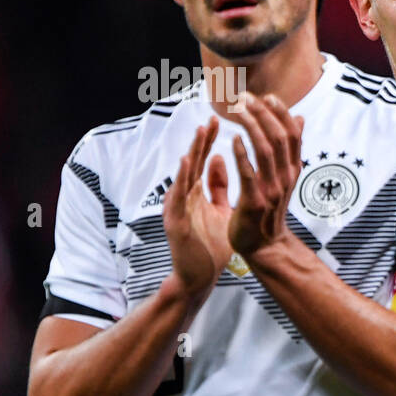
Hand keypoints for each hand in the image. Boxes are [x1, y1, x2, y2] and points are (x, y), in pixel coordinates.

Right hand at [163, 118, 231, 296]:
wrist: (200, 277)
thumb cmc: (211, 246)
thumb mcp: (220, 211)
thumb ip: (218, 187)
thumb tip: (220, 158)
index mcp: (196, 194)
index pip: (203, 161)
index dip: (210, 141)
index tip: (220, 120)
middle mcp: (184, 197)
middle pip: (193, 163)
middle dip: (202, 141)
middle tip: (212, 118)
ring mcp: (177, 209)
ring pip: (183, 177)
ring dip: (192, 154)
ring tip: (200, 134)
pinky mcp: (175, 223)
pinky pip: (177, 198)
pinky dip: (181, 180)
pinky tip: (186, 165)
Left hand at [228, 93, 304, 259]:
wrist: (265, 245)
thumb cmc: (269, 208)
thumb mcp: (285, 175)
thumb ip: (289, 148)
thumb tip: (299, 118)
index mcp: (292, 169)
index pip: (292, 134)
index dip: (281, 113)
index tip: (268, 96)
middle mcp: (286, 177)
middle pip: (279, 137)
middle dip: (263, 113)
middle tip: (246, 96)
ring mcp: (272, 189)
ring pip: (265, 150)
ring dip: (251, 126)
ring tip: (237, 109)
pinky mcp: (255, 201)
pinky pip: (249, 173)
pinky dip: (242, 155)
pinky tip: (233, 139)